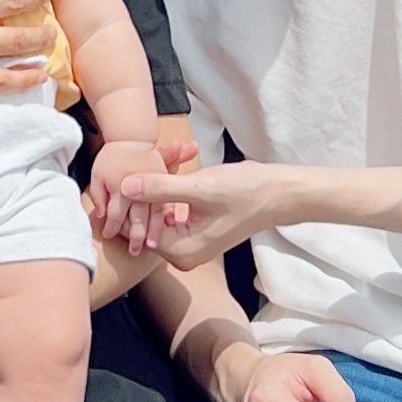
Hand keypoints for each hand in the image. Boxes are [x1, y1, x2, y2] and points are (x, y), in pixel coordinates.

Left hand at [90, 156, 267, 268]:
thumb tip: (125, 186)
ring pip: (160, 206)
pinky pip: (174, 202)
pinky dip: (174, 181)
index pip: (139, 230)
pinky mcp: (195, 223)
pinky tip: (179, 154)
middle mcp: (182, 251)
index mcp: (181, 252)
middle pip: (148, 218)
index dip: (128, 202)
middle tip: (147, 154)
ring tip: (168, 150)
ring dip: (160, 178)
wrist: (280, 193)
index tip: (121, 171)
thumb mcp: (200, 189)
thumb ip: (161, 188)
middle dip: (145, 186)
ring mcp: (189, 238)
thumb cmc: (246, 193)